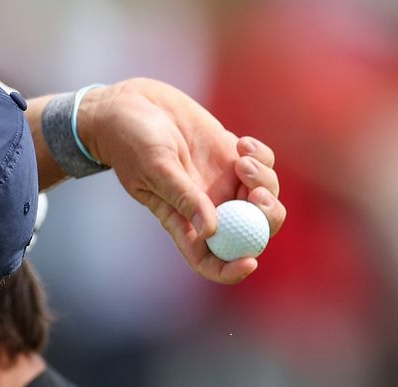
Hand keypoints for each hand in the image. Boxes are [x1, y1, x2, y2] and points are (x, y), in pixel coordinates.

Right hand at [80, 78, 285, 283]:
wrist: (132, 105)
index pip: (209, 259)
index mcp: (182, 221)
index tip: (250, 261)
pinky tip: (241, 144)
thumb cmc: (131, 141)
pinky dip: (261, 156)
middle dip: (265, 218)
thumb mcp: (156, 168)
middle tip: (258, 194)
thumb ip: (183, 197)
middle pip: (251, 232)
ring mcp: (222, 182)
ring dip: (264, 180)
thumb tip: (210, 231)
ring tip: (242, 157)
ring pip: (264, 198)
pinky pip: (264, 166)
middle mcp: (207, 207)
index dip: (231, 270)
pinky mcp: (231, 156)